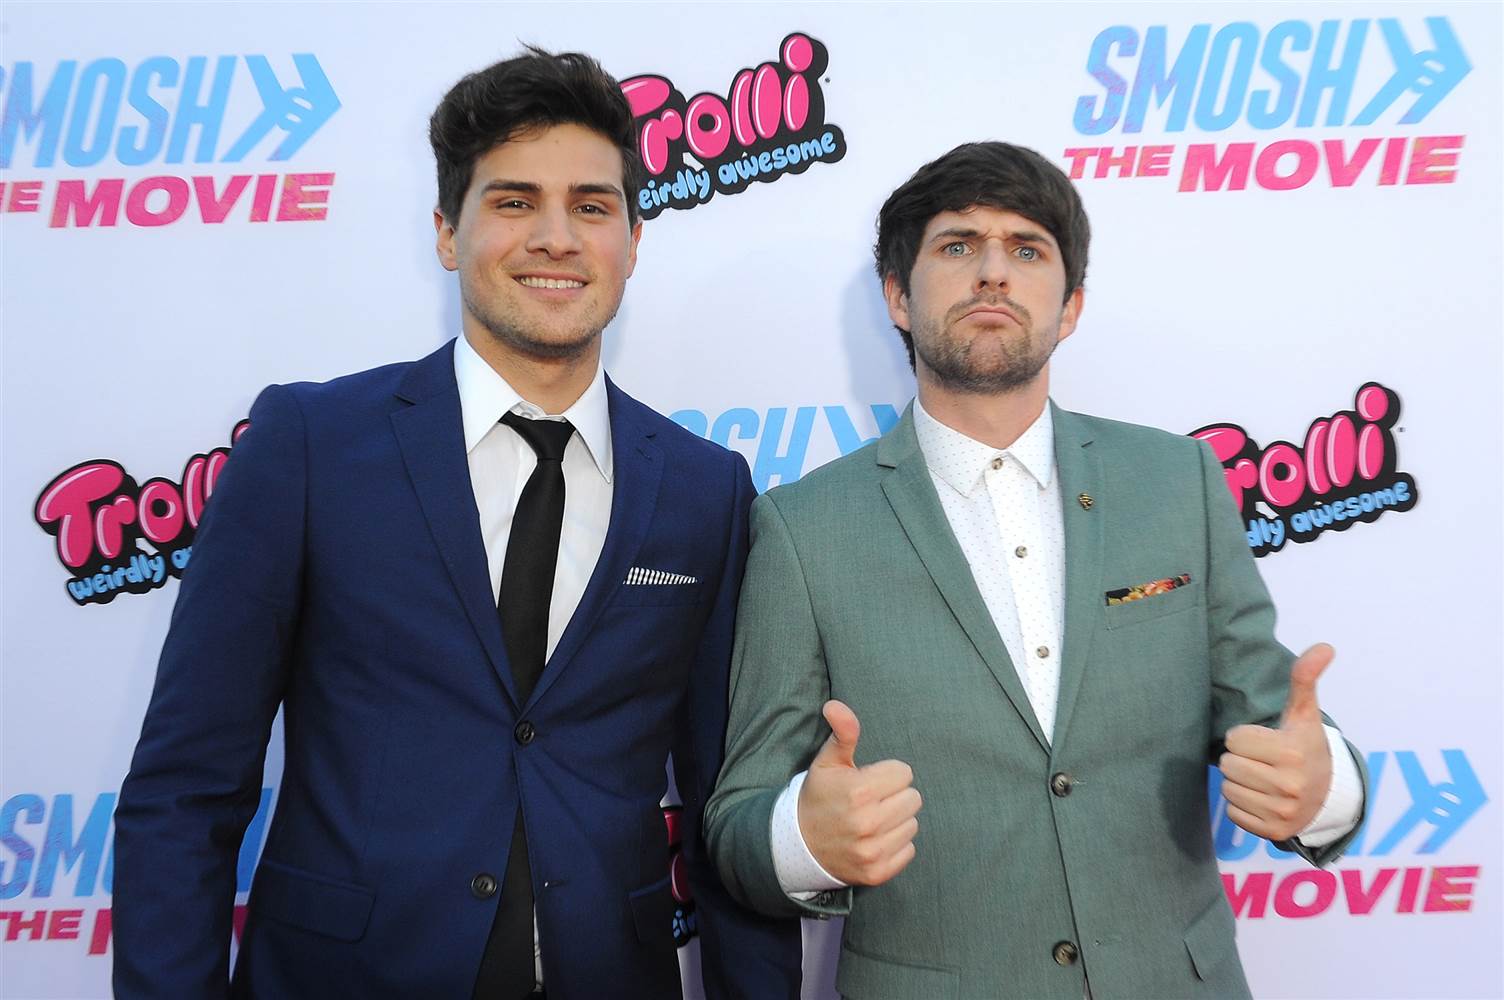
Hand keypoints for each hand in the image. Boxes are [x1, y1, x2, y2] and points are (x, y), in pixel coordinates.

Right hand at [797, 700, 921, 885]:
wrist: (799, 844)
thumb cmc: (819, 796)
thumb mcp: (827, 761)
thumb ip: (842, 732)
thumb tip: (835, 705)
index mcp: (859, 791)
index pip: (904, 773)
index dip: (887, 774)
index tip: (868, 781)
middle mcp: (868, 823)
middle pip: (914, 799)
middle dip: (894, 796)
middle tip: (871, 801)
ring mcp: (873, 851)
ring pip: (913, 824)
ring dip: (896, 821)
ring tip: (872, 820)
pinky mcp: (877, 872)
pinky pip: (909, 849)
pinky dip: (896, 844)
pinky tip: (874, 840)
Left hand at [1219, 643, 1335, 840]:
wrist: (1329, 794)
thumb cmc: (1305, 746)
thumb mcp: (1303, 713)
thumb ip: (1304, 679)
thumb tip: (1324, 647)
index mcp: (1292, 752)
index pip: (1233, 739)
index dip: (1246, 737)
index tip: (1267, 741)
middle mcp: (1289, 785)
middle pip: (1228, 765)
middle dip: (1241, 759)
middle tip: (1264, 760)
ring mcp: (1283, 812)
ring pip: (1228, 789)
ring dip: (1240, 782)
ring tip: (1264, 778)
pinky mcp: (1274, 832)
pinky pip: (1233, 813)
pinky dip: (1243, 805)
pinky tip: (1264, 798)